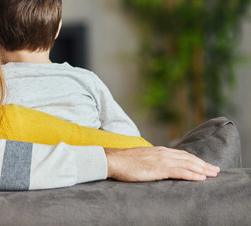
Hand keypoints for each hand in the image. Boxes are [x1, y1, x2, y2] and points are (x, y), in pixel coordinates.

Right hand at [105, 146, 219, 181]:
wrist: (113, 160)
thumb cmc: (123, 162)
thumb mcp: (140, 158)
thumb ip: (150, 160)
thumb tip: (154, 166)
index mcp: (158, 150)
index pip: (181, 154)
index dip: (194, 159)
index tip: (203, 164)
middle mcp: (162, 153)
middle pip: (188, 158)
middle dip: (203, 164)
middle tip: (215, 169)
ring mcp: (162, 160)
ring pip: (188, 164)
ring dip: (202, 169)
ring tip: (213, 174)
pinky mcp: (160, 168)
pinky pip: (181, 172)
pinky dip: (193, 174)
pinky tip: (201, 178)